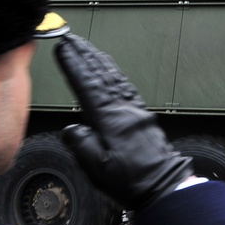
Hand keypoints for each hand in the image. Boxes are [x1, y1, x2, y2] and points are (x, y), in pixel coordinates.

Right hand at [55, 34, 192, 211]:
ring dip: (99, 61)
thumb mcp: (97, 169)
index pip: (88, 85)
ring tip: (87, 48)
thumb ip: (81, 144)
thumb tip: (71, 128)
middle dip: (85, 55)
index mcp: (110, 119)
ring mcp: (134, 110)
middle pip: (102, 75)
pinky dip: (114, 74)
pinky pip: (125, 87)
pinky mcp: (141, 116)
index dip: (74, 66)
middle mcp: (123, 109)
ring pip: (114, 78)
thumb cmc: (131, 180)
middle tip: (72, 39)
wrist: (162, 184)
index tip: (63, 48)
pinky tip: (110, 71)